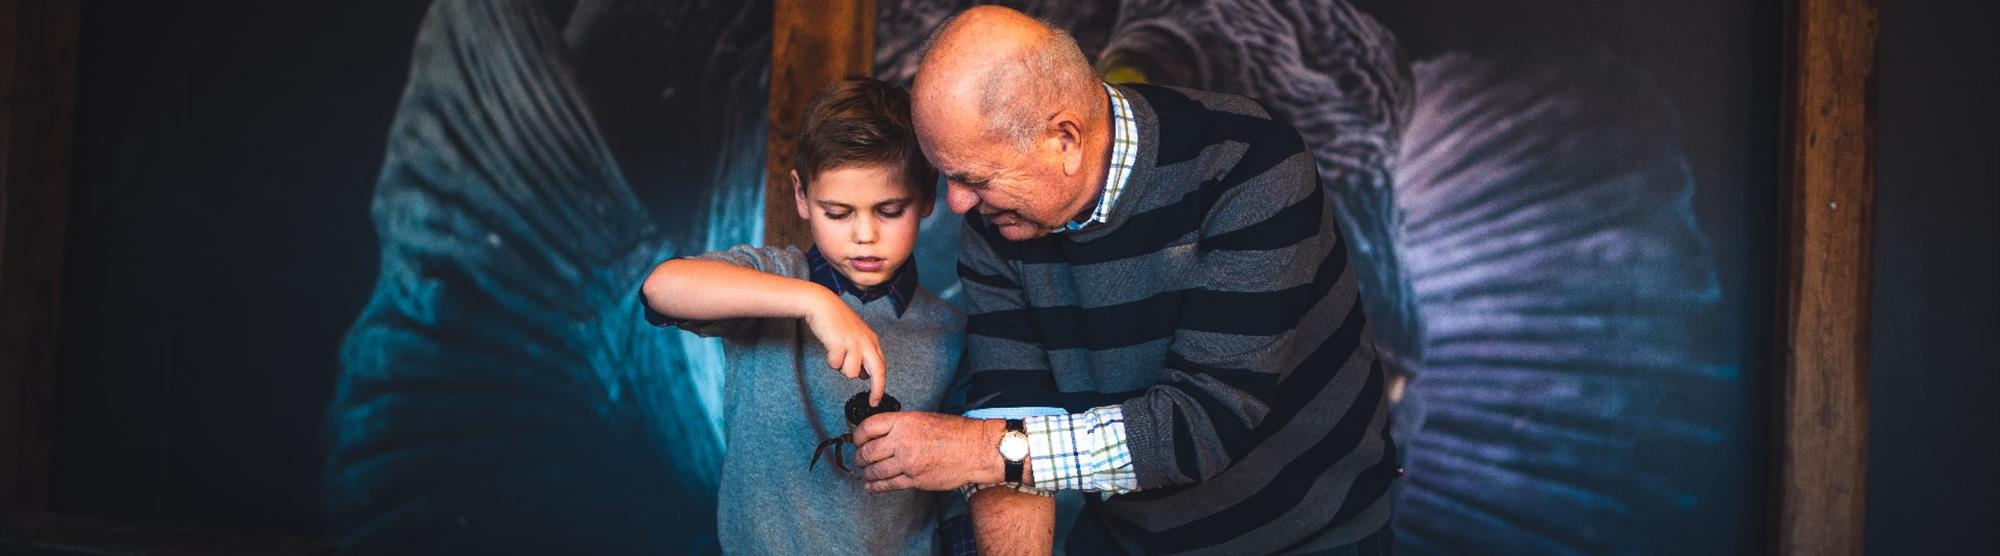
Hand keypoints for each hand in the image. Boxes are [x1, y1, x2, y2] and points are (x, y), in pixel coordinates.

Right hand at [801, 292, 887, 405]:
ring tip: (836, 354)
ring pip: (851, 373)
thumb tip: (863, 376)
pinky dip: (831, 361)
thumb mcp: (855, 337)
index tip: (876, 400)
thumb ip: (862, 355)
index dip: (880, 386)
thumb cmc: (837, 322)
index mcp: (872, 341)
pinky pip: (836, 364)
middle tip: (872, 402)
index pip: (882, 367)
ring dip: (841, 368)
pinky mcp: (840, 343)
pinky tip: (829, 348)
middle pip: (878, 372)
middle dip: (876, 390)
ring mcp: (854, 343)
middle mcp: (866, 342)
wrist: (822, 304)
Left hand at [852, 412, 1003, 492]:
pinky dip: (875, 486)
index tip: (857, 441)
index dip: (858, 436)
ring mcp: (908, 462)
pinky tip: (871, 486)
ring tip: (866, 473)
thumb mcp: (923, 418)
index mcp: (904, 422)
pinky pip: (887, 484)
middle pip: (867, 452)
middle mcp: (902, 441)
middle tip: (860, 459)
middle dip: (860, 457)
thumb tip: (880, 435)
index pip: (868, 428)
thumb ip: (901, 426)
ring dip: (866, 473)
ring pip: (874, 471)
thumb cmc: (955, 432)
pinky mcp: (914, 480)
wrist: (976, 449)